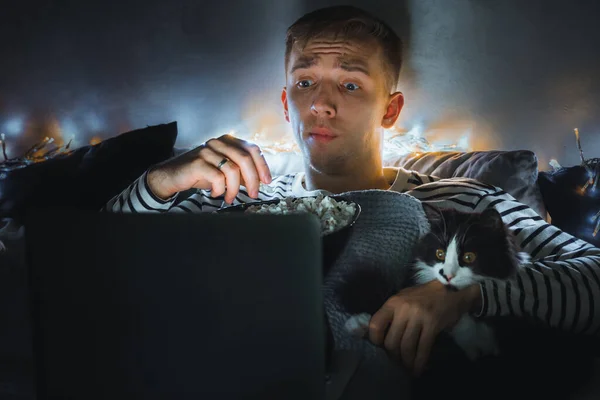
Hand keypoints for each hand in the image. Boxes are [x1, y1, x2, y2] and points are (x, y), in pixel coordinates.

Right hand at [147, 134, 271, 203]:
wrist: (172, 176)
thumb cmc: (201, 173)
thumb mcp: (224, 170)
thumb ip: (241, 171)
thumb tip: (260, 180)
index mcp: (228, 141)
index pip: (252, 149)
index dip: (262, 166)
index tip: (267, 181)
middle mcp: (219, 142)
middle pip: (245, 159)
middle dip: (253, 180)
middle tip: (253, 194)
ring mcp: (208, 151)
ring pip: (232, 170)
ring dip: (234, 189)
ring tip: (230, 198)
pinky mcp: (198, 162)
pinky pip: (218, 178)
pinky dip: (220, 190)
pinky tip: (217, 194)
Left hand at [367, 280, 479, 375]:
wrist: (450, 289)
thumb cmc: (423, 296)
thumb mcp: (403, 299)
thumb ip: (391, 314)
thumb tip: (380, 335)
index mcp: (393, 303)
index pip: (375, 325)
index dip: (375, 341)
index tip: (380, 349)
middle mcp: (403, 309)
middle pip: (391, 341)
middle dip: (393, 357)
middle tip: (396, 363)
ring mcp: (418, 316)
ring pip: (406, 347)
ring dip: (406, 362)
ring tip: (407, 368)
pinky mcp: (432, 324)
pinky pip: (423, 348)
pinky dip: (419, 362)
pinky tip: (418, 370)